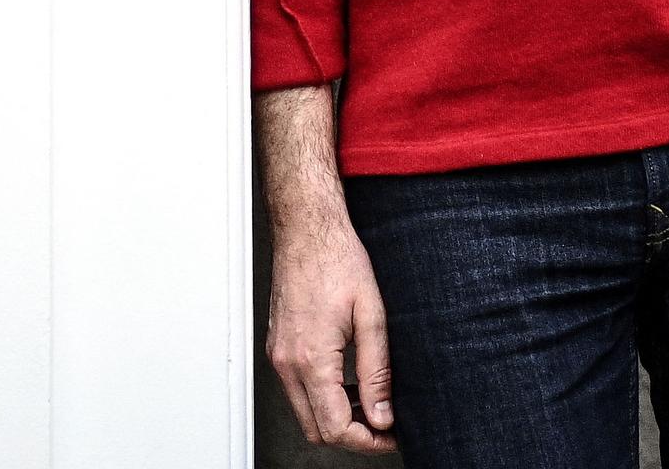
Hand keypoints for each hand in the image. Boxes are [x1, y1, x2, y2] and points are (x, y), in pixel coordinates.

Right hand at [266, 207, 398, 452]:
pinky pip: (296, 390)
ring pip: (304, 413)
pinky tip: (345, 380)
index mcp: (311, 358)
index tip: (391, 433)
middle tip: (383, 423)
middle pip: (316, 430)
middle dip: (352, 436)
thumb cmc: (336, 259)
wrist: (306, 227)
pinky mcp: (278, 346)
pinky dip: (321, 397)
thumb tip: (382, 415)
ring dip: (335, 417)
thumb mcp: (370, 315)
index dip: (369, 441)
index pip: (336, 428)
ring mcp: (278, 355)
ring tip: (368, 400)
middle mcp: (288, 362)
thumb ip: (376, 372)